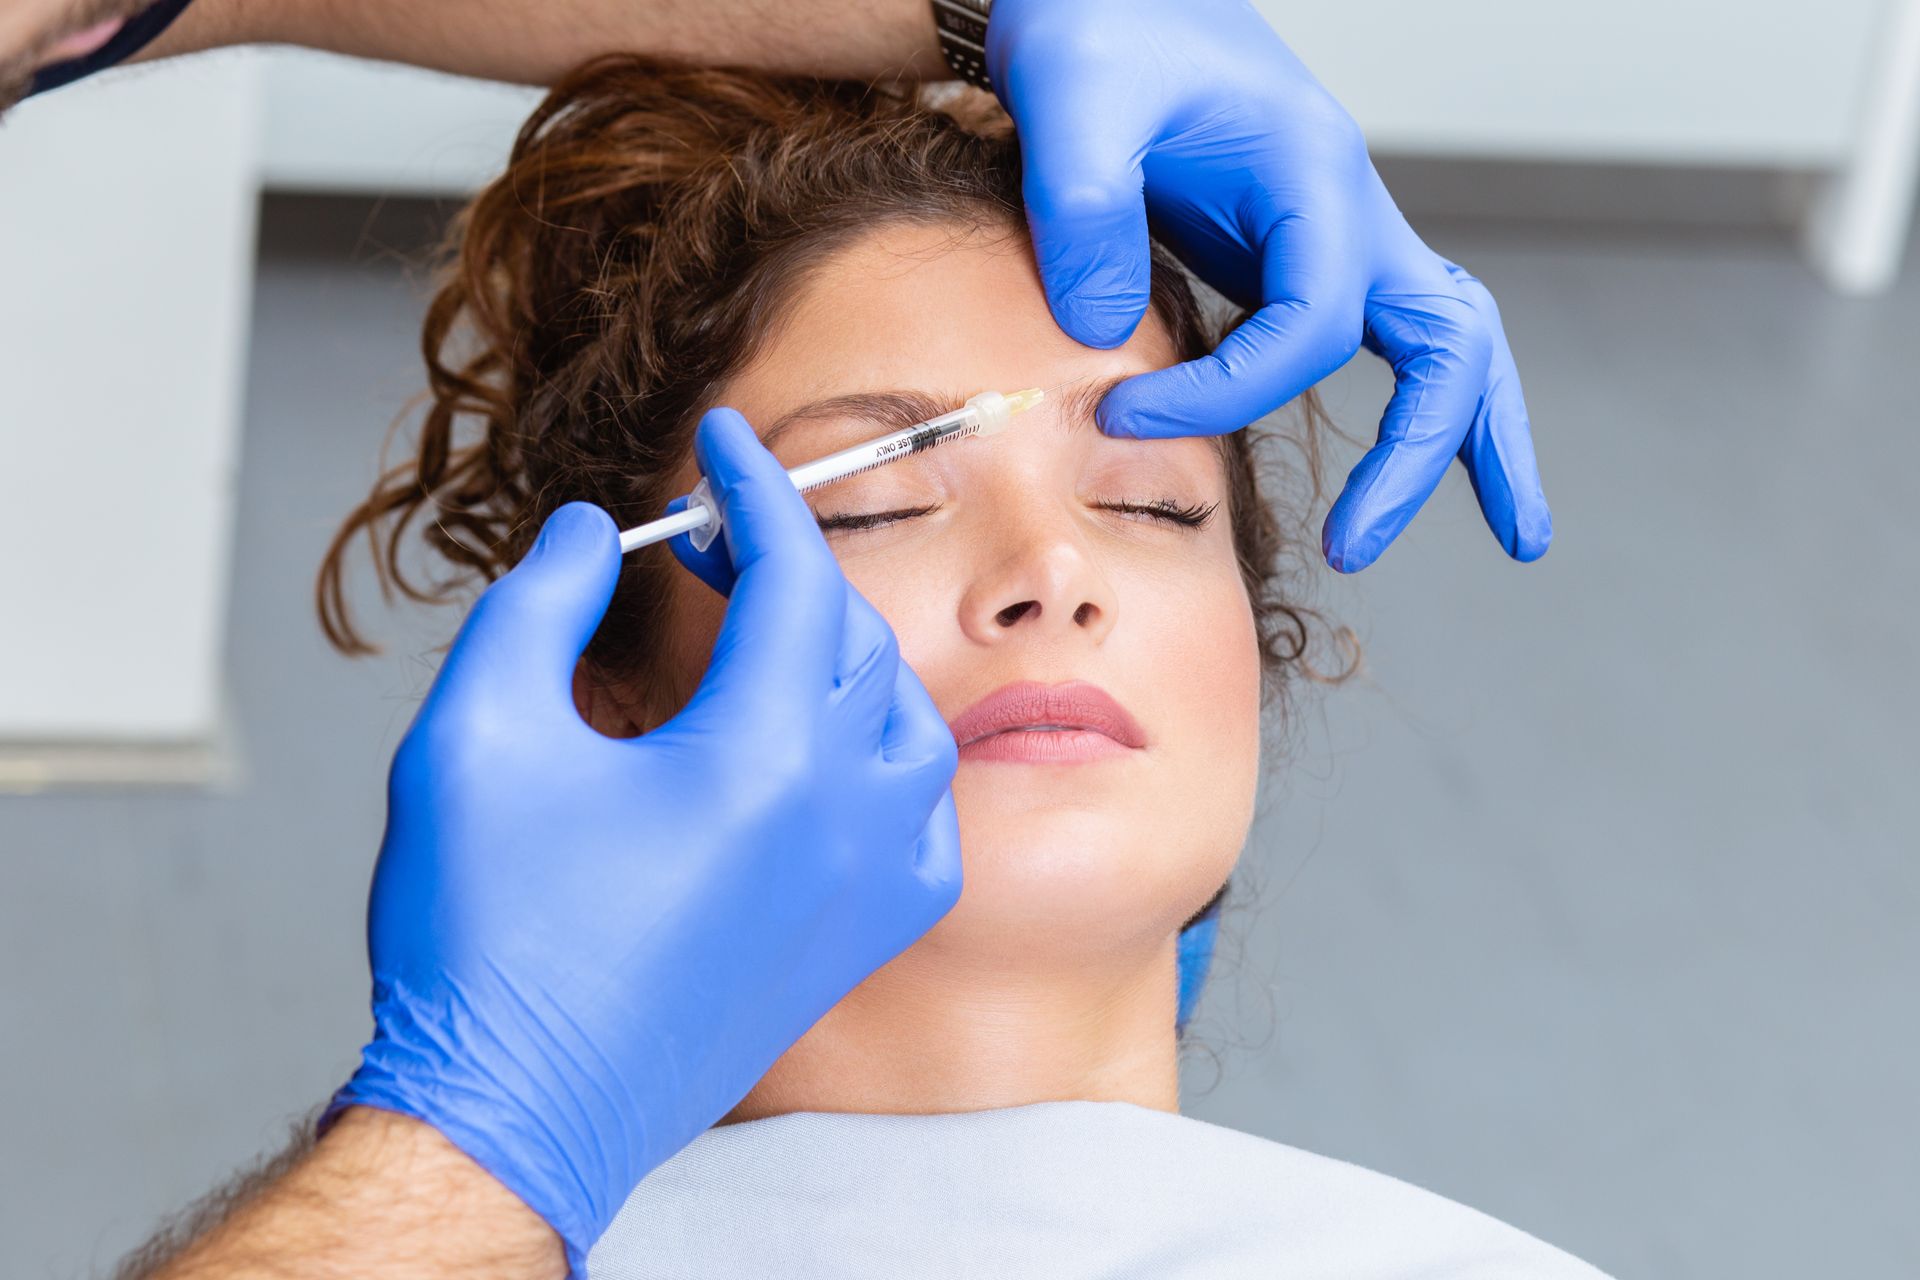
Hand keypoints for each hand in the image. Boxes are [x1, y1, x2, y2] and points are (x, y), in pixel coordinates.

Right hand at [330, 408, 961, 1272]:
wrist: (519, 1106)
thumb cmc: (488, 938)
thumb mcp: (473, 736)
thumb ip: (534, 605)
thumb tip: (586, 535)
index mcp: (758, 754)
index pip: (792, 573)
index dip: (755, 488)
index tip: (725, 442)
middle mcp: (841, 816)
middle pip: (851, 636)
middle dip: (786, 565)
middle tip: (707, 544)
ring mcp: (866, 884)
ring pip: (906, 722)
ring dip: (846, 657)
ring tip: (764, 642)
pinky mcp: (862, 940)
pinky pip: (922, 821)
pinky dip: (888, 764)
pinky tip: (826, 756)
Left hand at [988, 0, 1550, 571]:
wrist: (1113, 1)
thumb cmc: (1100, 36)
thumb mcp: (1073, 102)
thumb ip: (1083, 211)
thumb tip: (1101, 339)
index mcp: (1314, 173)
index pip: (1309, 323)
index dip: (1223, 393)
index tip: (1120, 417)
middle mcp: (1351, 211)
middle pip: (1448, 341)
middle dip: (1421, 452)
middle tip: (1353, 548)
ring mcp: (1342, 238)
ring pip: (1452, 344)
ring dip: (1477, 439)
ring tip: (1519, 537)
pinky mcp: (1309, 261)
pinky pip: (1392, 345)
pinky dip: (1424, 413)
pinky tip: (1410, 476)